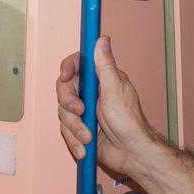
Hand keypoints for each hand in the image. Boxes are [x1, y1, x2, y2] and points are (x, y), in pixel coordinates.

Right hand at [56, 36, 159, 174]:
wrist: (130, 153)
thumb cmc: (129, 122)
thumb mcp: (115, 90)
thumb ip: (105, 66)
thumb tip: (102, 40)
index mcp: (101, 79)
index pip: (78, 65)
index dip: (68, 68)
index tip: (65, 75)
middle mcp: (90, 93)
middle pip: (64, 89)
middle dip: (69, 103)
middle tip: (81, 111)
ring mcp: (84, 112)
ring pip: (63, 113)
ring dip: (75, 127)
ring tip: (89, 136)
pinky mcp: (79, 129)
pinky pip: (65, 131)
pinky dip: (74, 141)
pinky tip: (85, 147)